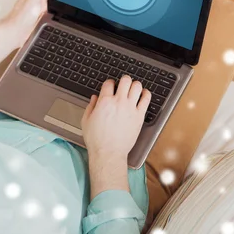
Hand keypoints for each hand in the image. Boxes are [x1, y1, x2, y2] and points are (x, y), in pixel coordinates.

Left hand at [5, 0, 52, 46]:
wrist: (17, 32)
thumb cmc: (22, 16)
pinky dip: (51, 14)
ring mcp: (35, 10)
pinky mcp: (37, 19)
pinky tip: (52, 15)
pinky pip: (47, 14)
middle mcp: (33, 1)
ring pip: (47, 5)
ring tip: (58, 4)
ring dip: (52, 5)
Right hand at [81, 75, 150, 196]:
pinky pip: (146, 99)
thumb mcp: (86, 121)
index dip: (109, 83)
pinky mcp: (139, 116)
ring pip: (137, 86)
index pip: (109, 83)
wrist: (109, 152)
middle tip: (123, 85)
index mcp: (104, 102)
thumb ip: (91, 106)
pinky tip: (143, 94)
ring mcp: (130, 108)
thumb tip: (95, 98)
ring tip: (133, 89)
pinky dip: (146, 94)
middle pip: (125, 80)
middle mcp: (119, 102)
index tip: (110, 86)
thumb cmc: (97, 139)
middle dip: (124, 80)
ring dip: (135, 85)